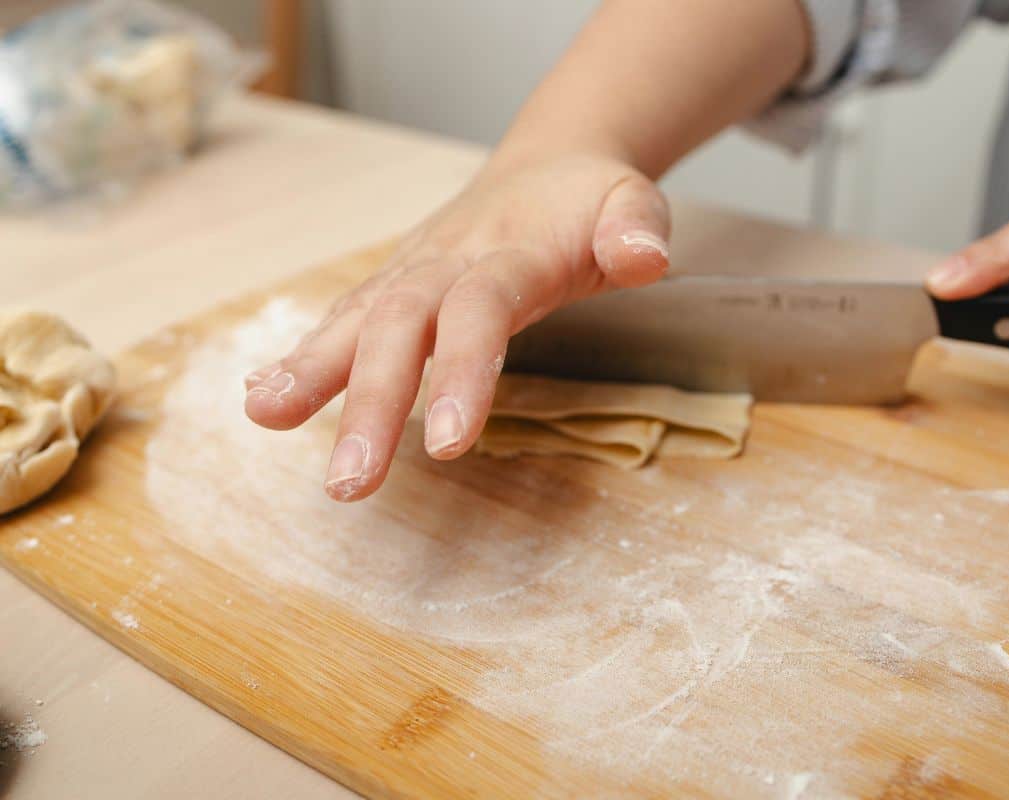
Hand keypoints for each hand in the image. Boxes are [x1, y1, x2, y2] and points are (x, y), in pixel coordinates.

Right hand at [243, 152, 669, 500]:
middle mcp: (447, 260)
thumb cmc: (588, 201)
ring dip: (311, 372)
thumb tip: (645, 259)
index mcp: (510, 251)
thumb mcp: (631, 201)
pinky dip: (303, 357)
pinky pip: (344, 318)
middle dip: (370, 402)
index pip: (481, 311)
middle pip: (400, 325)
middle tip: (349, 483)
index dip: (461, 372)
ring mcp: (413, 272)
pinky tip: (266, 400)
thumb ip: (636, 229)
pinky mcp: (394, 287)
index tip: (445, 446)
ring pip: (357, 319)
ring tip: (266, 418)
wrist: (544, 165)